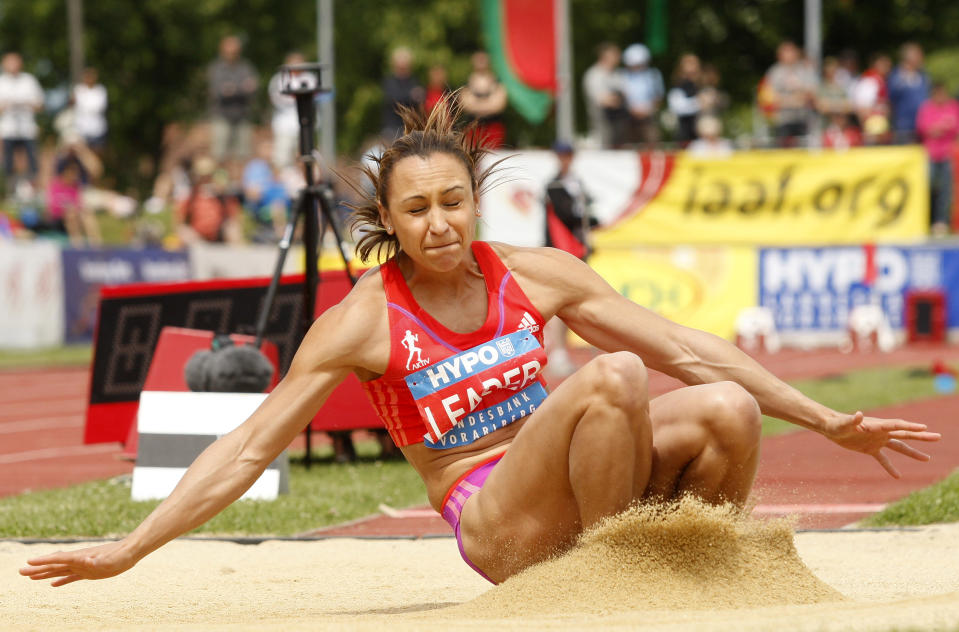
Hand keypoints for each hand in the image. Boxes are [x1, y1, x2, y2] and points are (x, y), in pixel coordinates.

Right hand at [19, 540, 137, 586]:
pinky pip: (70, 577)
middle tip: (20, 572)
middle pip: (54, 565)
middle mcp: (78, 561)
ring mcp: (82, 566)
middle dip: (37, 569)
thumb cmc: (120, 555)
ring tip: (30, 577)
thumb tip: (86, 560)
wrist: (130, 551)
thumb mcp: (109, 559)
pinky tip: (52, 584)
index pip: (57, 559)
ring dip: (45, 574)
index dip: (43, 561)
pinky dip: (60, 580)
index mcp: (80, 557)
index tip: (28, 563)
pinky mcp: (88, 571)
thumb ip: (97, 560)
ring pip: (59, 571)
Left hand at [823, 411, 940, 477]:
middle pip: (904, 434)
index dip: (910, 426)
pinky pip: (883, 459)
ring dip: (912, 452)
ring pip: (899, 447)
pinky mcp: (870, 449)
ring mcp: (877, 441)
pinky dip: (890, 467)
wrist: (830, 428)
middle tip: (937, 437)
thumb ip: (852, 420)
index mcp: (877, 425)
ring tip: (927, 458)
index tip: (924, 427)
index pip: (897, 425)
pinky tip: (898, 476)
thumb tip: (858, 415)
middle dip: (921, 436)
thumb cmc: (837, 423)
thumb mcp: (844, 423)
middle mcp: (881, 433)